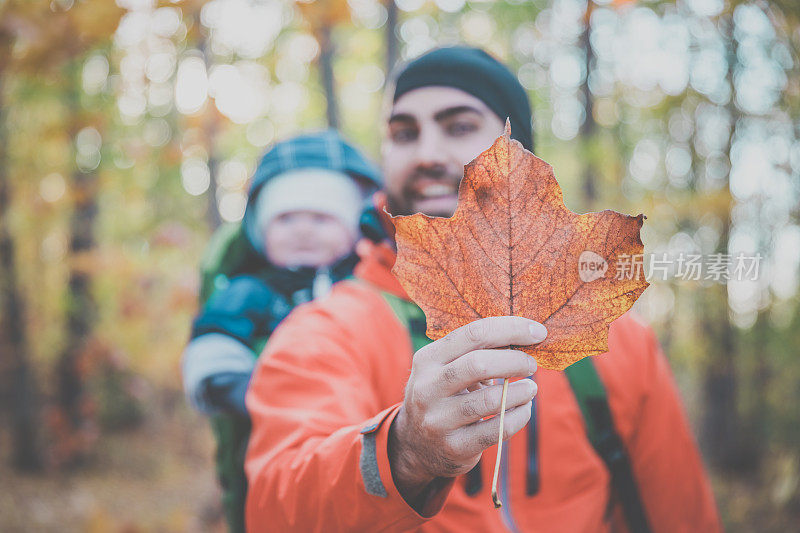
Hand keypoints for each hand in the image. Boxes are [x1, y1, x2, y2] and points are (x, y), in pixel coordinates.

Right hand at [388, 316, 545, 507]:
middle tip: (532, 364)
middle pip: (479, 364)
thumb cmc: (443, 395)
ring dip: (520, 391)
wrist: (416, 444)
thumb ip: (477, 352)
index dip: (510, 329)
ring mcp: (439, 419)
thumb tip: (524, 335)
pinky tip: (524, 409)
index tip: (537, 331)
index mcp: (428, 359)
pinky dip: (519, 416)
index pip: (473, 334)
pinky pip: (497, 429)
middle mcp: (428, 387)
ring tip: (531, 388)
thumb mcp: (446, 368)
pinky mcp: (454, 446)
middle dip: (515, 361)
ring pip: (490, 400)